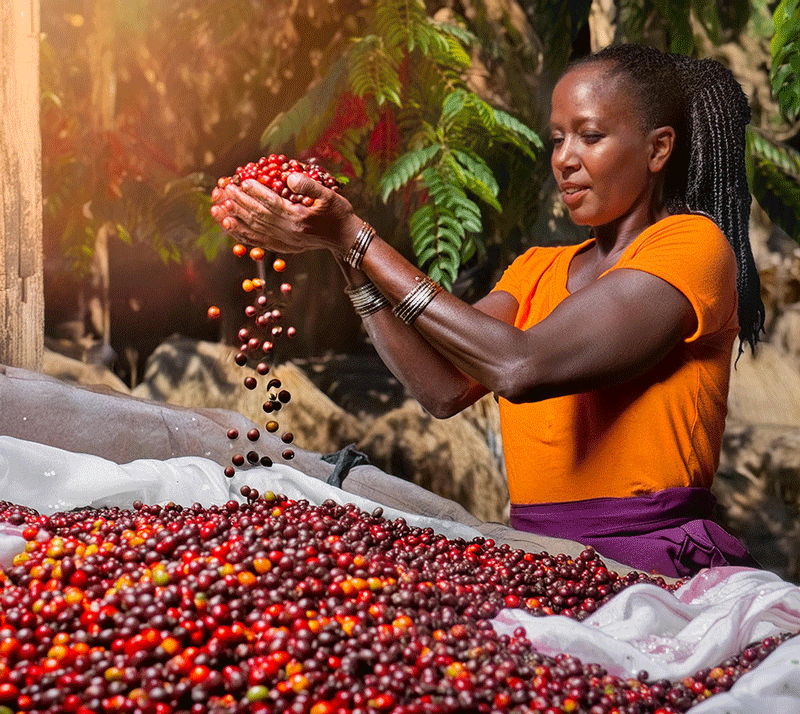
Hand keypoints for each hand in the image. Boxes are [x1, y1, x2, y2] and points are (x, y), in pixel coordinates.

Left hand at [210, 173, 357, 255]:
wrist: (345, 239)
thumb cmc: (338, 214)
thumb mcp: (330, 195)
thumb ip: (309, 186)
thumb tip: (289, 177)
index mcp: (299, 219)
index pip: (272, 204)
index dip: (255, 192)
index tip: (241, 181)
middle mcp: (289, 233)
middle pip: (258, 216)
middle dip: (238, 203)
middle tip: (223, 189)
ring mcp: (284, 242)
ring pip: (253, 229)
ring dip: (233, 219)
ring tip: (217, 208)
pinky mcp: (281, 247)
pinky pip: (256, 241)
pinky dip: (241, 234)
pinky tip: (228, 225)